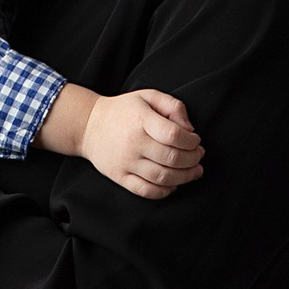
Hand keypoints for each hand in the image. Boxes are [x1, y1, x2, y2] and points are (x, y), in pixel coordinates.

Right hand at [80, 87, 204, 199]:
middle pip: (172, 158)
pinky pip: (145, 190)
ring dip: (184, 177)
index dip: (191, 141)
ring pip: (162, 177)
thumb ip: (173, 106)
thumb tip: (190, 129)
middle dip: (193, 159)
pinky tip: (173, 186)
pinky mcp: (119, 177)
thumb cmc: (123, 110)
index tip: (195, 140)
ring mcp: (125, 162)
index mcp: (141, 120)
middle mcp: (133, 143)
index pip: (174, 135)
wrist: (88, 125)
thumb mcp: (148, 96)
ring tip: (194, 172)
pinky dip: (163, 192)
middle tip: (199, 156)